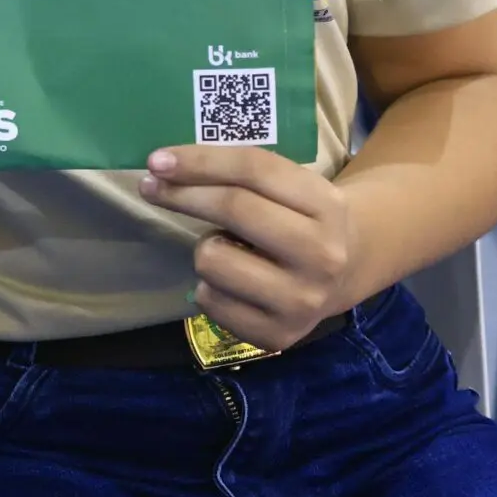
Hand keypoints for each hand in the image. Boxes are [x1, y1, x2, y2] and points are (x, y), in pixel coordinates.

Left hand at [139, 145, 359, 350]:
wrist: (344, 274)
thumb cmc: (299, 218)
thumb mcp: (289, 186)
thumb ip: (241, 173)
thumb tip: (165, 168)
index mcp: (327, 204)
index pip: (254, 169)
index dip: (199, 161)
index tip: (156, 160)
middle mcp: (322, 254)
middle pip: (234, 208)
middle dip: (182, 195)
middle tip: (152, 187)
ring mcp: (302, 300)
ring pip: (213, 259)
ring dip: (205, 248)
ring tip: (226, 250)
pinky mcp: (279, 335)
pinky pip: (210, 301)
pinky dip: (208, 287)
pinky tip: (230, 282)